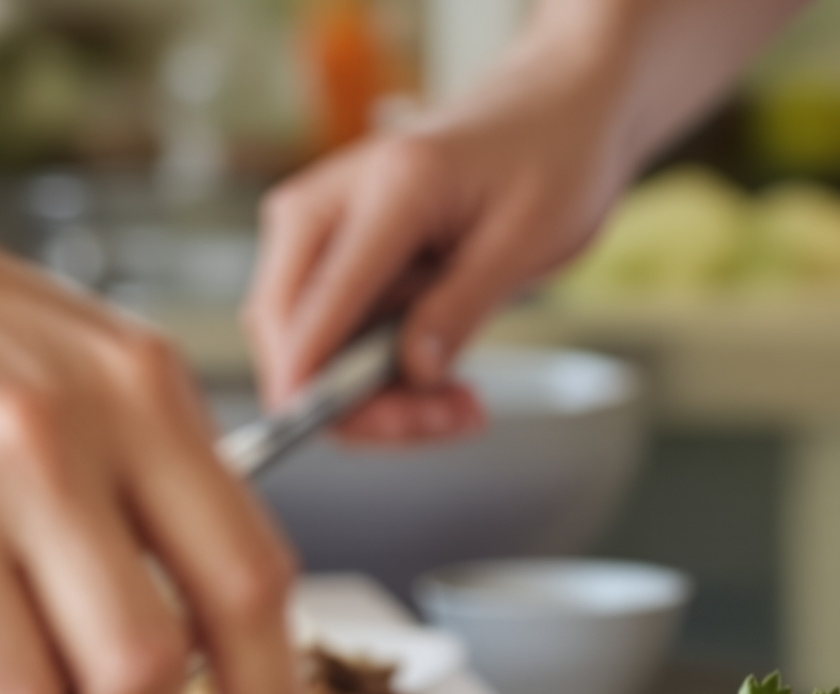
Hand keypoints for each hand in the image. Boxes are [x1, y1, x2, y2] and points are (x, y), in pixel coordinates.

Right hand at [244, 14, 640, 444]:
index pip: (320, 305)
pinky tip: (441, 379)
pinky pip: (327, 338)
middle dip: (356, 403)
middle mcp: (329, 202)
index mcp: (387, 187)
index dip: (315, 385)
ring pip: (304, 347)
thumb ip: (461, 308)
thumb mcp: (528, 240)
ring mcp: (318, 226)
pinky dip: (375, 377)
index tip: (338, 434)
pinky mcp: (327, 252)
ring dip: (374, 399)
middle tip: (447, 417)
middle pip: (289, 333)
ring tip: (461, 403)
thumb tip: (411, 373)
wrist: (551, 111)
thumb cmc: (550, 159)